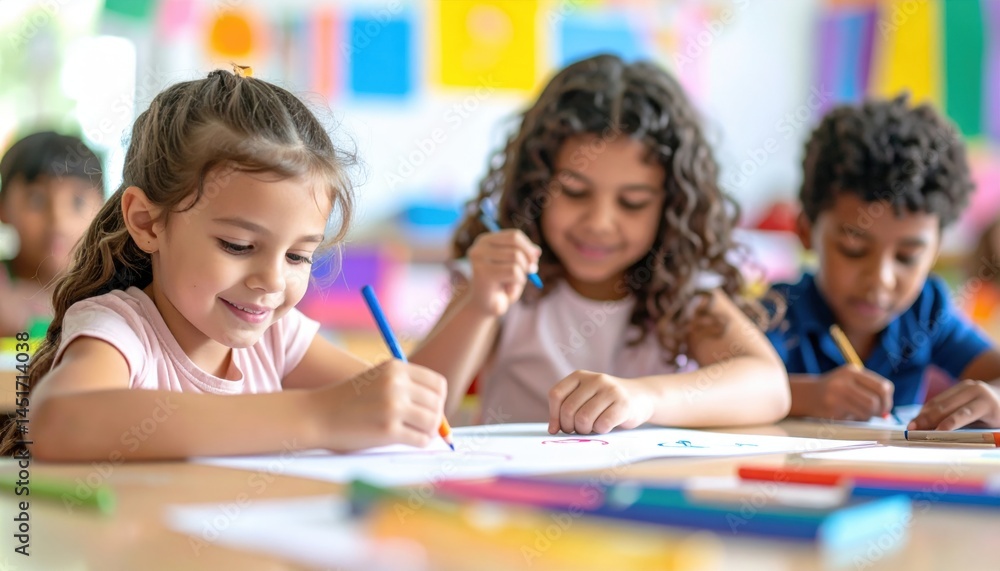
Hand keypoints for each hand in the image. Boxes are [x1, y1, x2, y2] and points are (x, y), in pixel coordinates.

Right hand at [313, 360, 446, 450]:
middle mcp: (396, 384)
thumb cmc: (350, 401)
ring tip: (417, 433)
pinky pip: (421, 440)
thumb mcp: (379, 380)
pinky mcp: (388, 430)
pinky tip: (409, 441)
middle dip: (435, 417)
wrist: (318, 415)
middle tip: (423, 425)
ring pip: (433, 422)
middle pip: (438, 403)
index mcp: (396, 368)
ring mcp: (393, 407)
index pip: (438, 384)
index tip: (429, 409)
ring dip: (429, 431)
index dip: (438, 399)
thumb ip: (407, 389)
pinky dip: (420, 443)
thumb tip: (442, 413)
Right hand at [467, 229, 540, 315]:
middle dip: (528, 259)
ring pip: (516, 257)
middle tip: (531, 272)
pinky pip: (514, 272)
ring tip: (514, 283)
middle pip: (515, 243)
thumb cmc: (501, 285)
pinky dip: (518, 282)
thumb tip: (537, 252)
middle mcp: (479, 247)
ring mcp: (479, 259)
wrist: (485, 307)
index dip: (528, 246)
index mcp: (486, 240)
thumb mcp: (515, 266)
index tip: (535, 259)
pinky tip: (508, 290)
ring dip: (522, 273)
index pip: (514, 235)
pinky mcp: (482, 273)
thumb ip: (525, 255)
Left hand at [547, 371, 653, 434]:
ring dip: (585, 430)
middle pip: (569, 409)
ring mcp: (610, 390)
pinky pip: (602, 424)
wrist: (640, 397)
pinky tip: (605, 427)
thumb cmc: (606, 403)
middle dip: (569, 426)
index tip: (558, 428)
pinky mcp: (623, 404)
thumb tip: (552, 429)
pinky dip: (600, 431)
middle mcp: (595, 379)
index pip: (557, 395)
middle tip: (578, 430)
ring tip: (592, 428)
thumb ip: (568, 409)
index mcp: (580, 376)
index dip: (554, 415)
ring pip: (583, 419)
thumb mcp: (585, 397)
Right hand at [811, 365, 893, 419]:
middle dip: (880, 410)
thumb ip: (869, 391)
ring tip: (861, 414)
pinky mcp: (831, 409)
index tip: (884, 406)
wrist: (806, 395)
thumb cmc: (834, 390)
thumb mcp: (849, 381)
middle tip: (877, 414)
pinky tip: (849, 415)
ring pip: (867, 410)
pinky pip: (854, 418)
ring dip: (868, 416)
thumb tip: (886, 412)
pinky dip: (856, 419)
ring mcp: (836, 395)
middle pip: (876, 400)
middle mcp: (844, 381)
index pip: (882, 386)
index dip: (887, 399)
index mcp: (852, 371)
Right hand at [909, 379, 999, 429]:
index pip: (964, 413)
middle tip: (913, 430)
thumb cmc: (997, 419)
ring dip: (923, 414)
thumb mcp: (990, 427)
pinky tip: (918, 418)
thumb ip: (971, 431)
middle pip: (947, 406)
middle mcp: (975, 390)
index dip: (949, 423)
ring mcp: (965, 386)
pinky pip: (939, 399)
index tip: (935, 432)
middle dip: (928, 418)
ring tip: (911, 426)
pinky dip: (927, 409)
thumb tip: (946, 439)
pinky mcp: (957, 387)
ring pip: (939, 401)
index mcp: (987, 403)